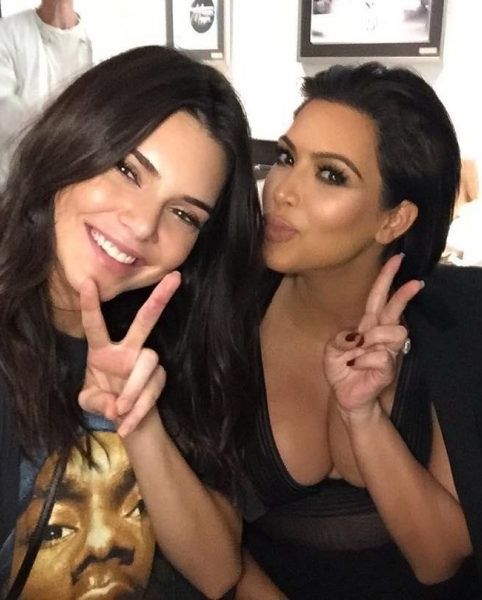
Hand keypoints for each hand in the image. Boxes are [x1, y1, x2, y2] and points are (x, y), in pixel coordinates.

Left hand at [78, 272, 180, 436]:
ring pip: (147, 362)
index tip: (87, 281)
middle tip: (175, 278)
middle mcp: (127, 350)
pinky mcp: (159, 378)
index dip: (91, 305)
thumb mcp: (89, 403)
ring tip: (119, 411)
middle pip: (144, 321)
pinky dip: (137, 411)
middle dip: (159, 299)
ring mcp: (146, 362)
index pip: (95, 325)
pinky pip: (151, 391)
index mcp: (102, 350)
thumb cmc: (104, 403)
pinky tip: (125, 426)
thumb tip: (114, 407)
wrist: (126, 421)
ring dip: (133, 389)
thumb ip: (96, 402)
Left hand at [324, 254, 422, 419]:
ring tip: (360, 350)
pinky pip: (380, 355)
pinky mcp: (388, 368)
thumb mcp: (332, 349)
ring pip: (394, 331)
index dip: (386, 278)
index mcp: (366, 326)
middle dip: (403, 294)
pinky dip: (363, 360)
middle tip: (415, 282)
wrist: (346, 397)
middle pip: (395, 310)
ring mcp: (387, 351)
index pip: (378, 298)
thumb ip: (342, 338)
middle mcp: (380, 335)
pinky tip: (356, 366)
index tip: (396, 259)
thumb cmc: (342, 371)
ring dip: (374, 337)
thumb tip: (358, 335)